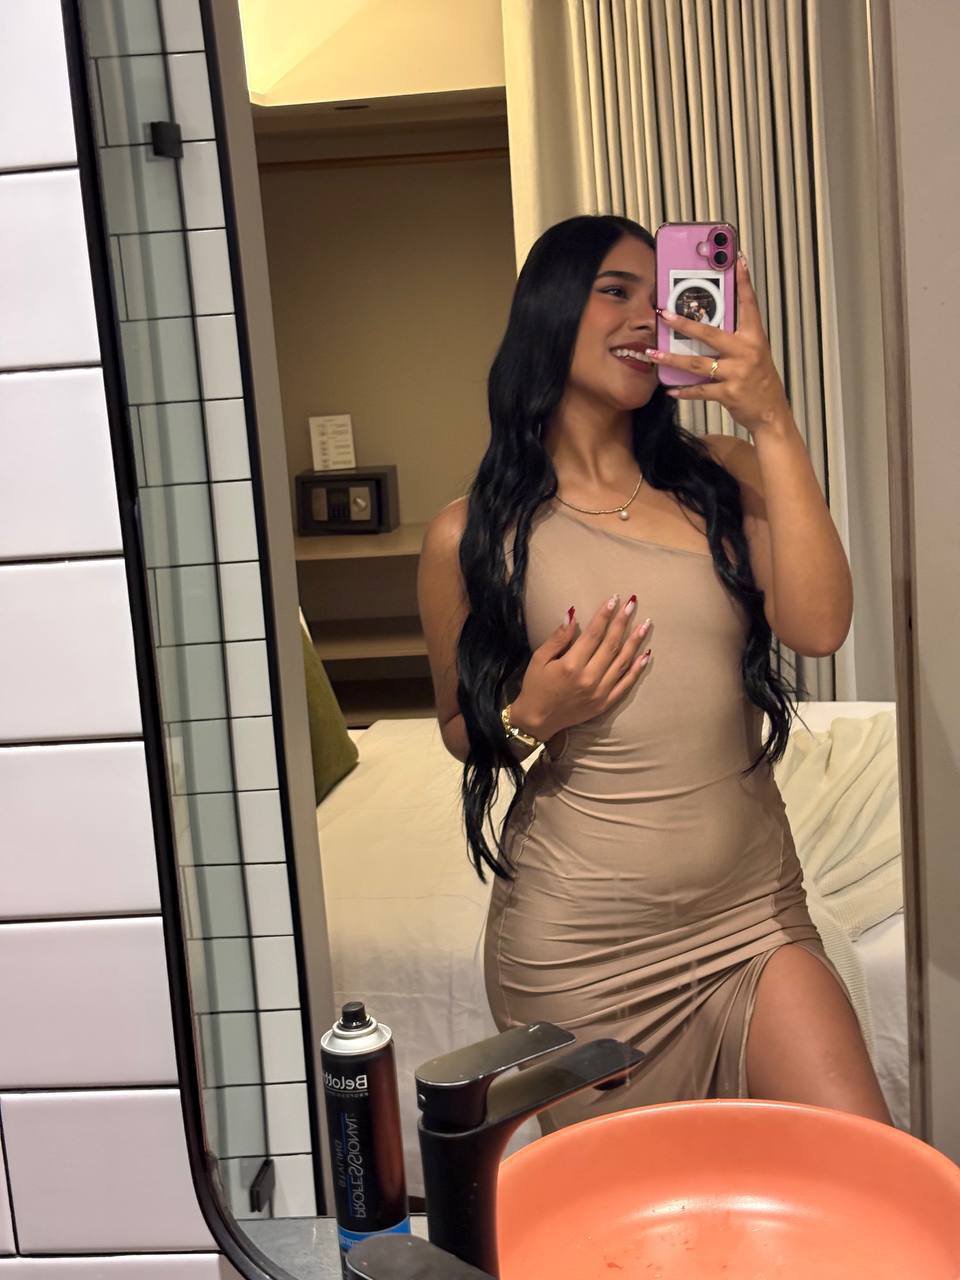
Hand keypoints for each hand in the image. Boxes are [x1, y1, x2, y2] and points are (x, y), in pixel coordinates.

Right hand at [512, 595, 652, 741]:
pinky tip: (646, 654)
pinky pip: (625, 684)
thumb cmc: (535, 686)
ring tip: (645, 624)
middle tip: (632, 604)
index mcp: (571, 665)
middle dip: (622, 622)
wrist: (537, 720)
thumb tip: (573, 614)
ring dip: (635, 641)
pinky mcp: (605, 703)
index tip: (614, 599)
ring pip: (622, 662)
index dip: (604, 615)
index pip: (593, 634)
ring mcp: (599, 692)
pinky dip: (637, 669)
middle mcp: (588, 678)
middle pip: (611, 644)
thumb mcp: (539, 658)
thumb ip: (558, 637)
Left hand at [644, 253, 791, 436]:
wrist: (771, 412)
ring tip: (653, 353)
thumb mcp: (754, 352)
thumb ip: (735, 336)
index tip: (738, 260)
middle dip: (684, 323)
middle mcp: (746, 352)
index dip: (743, 282)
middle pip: (710, 334)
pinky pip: (700, 391)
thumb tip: (707, 321)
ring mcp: (737, 373)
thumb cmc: (759, 379)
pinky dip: (684, 391)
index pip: (748, 304)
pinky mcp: (729, 393)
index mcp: (754, 337)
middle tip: (664, 314)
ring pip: (697, 363)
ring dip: (672, 359)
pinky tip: (670, 389)